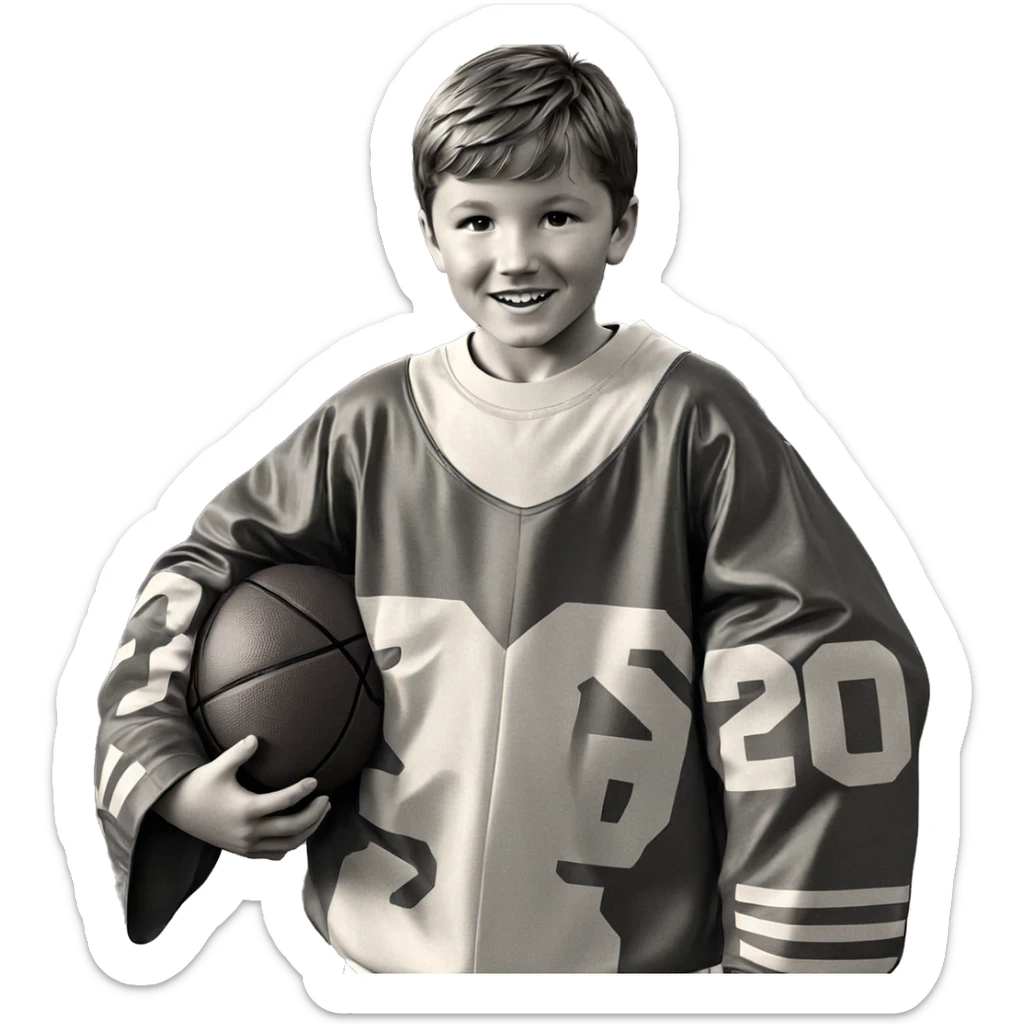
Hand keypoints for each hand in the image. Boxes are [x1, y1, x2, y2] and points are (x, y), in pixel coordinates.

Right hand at [151, 736, 329, 859]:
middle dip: (315, 815)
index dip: (302, 791)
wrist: (178, 810)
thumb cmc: (200, 785)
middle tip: (327, 800)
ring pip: (288, 846)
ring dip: (308, 831)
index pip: (284, 802)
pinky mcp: (243, 851)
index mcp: (246, 809)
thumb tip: (256, 738)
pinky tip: (300, 831)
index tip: (315, 780)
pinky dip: (291, 845)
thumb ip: (239, 752)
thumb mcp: (218, 766)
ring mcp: (246, 845)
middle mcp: (248, 832)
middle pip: (293, 828)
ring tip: (320, 813)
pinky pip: (275, 854)